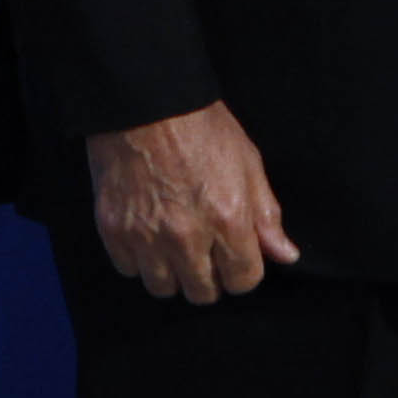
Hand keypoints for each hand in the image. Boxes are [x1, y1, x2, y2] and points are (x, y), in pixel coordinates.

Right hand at [86, 101, 297, 302]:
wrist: (145, 105)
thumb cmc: (202, 129)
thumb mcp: (249, 165)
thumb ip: (266, 216)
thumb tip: (285, 254)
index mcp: (227, 220)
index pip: (243, 280)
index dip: (245, 273)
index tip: (238, 259)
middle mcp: (186, 236)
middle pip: (202, 292)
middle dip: (210, 279)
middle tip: (207, 254)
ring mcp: (145, 236)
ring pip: (162, 287)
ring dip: (173, 274)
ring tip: (176, 247)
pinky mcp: (113, 230)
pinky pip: (128, 269)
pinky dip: (139, 260)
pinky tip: (149, 236)